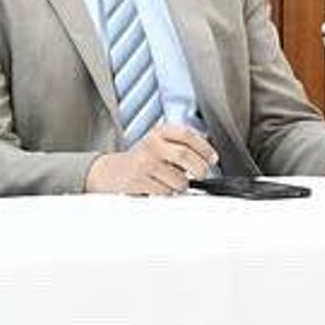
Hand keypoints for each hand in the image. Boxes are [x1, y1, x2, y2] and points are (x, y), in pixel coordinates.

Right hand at [85, 125, 218, 195]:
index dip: (204, 148)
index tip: (212, 159)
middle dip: (199, 169)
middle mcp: (152, 144)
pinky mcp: (139, 181)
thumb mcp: (161, 144)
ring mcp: (144, 163)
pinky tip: (160, 186)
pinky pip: (166, 191)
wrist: (112, 172)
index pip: (187, 135)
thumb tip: (208, 159)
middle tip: (202, 174)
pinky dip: (169, 192)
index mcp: (160, 132)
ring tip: (174, 181)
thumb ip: (182, 146)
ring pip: (178, 179)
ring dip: (182, 185)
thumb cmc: (144, 159)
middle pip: (184, 156)